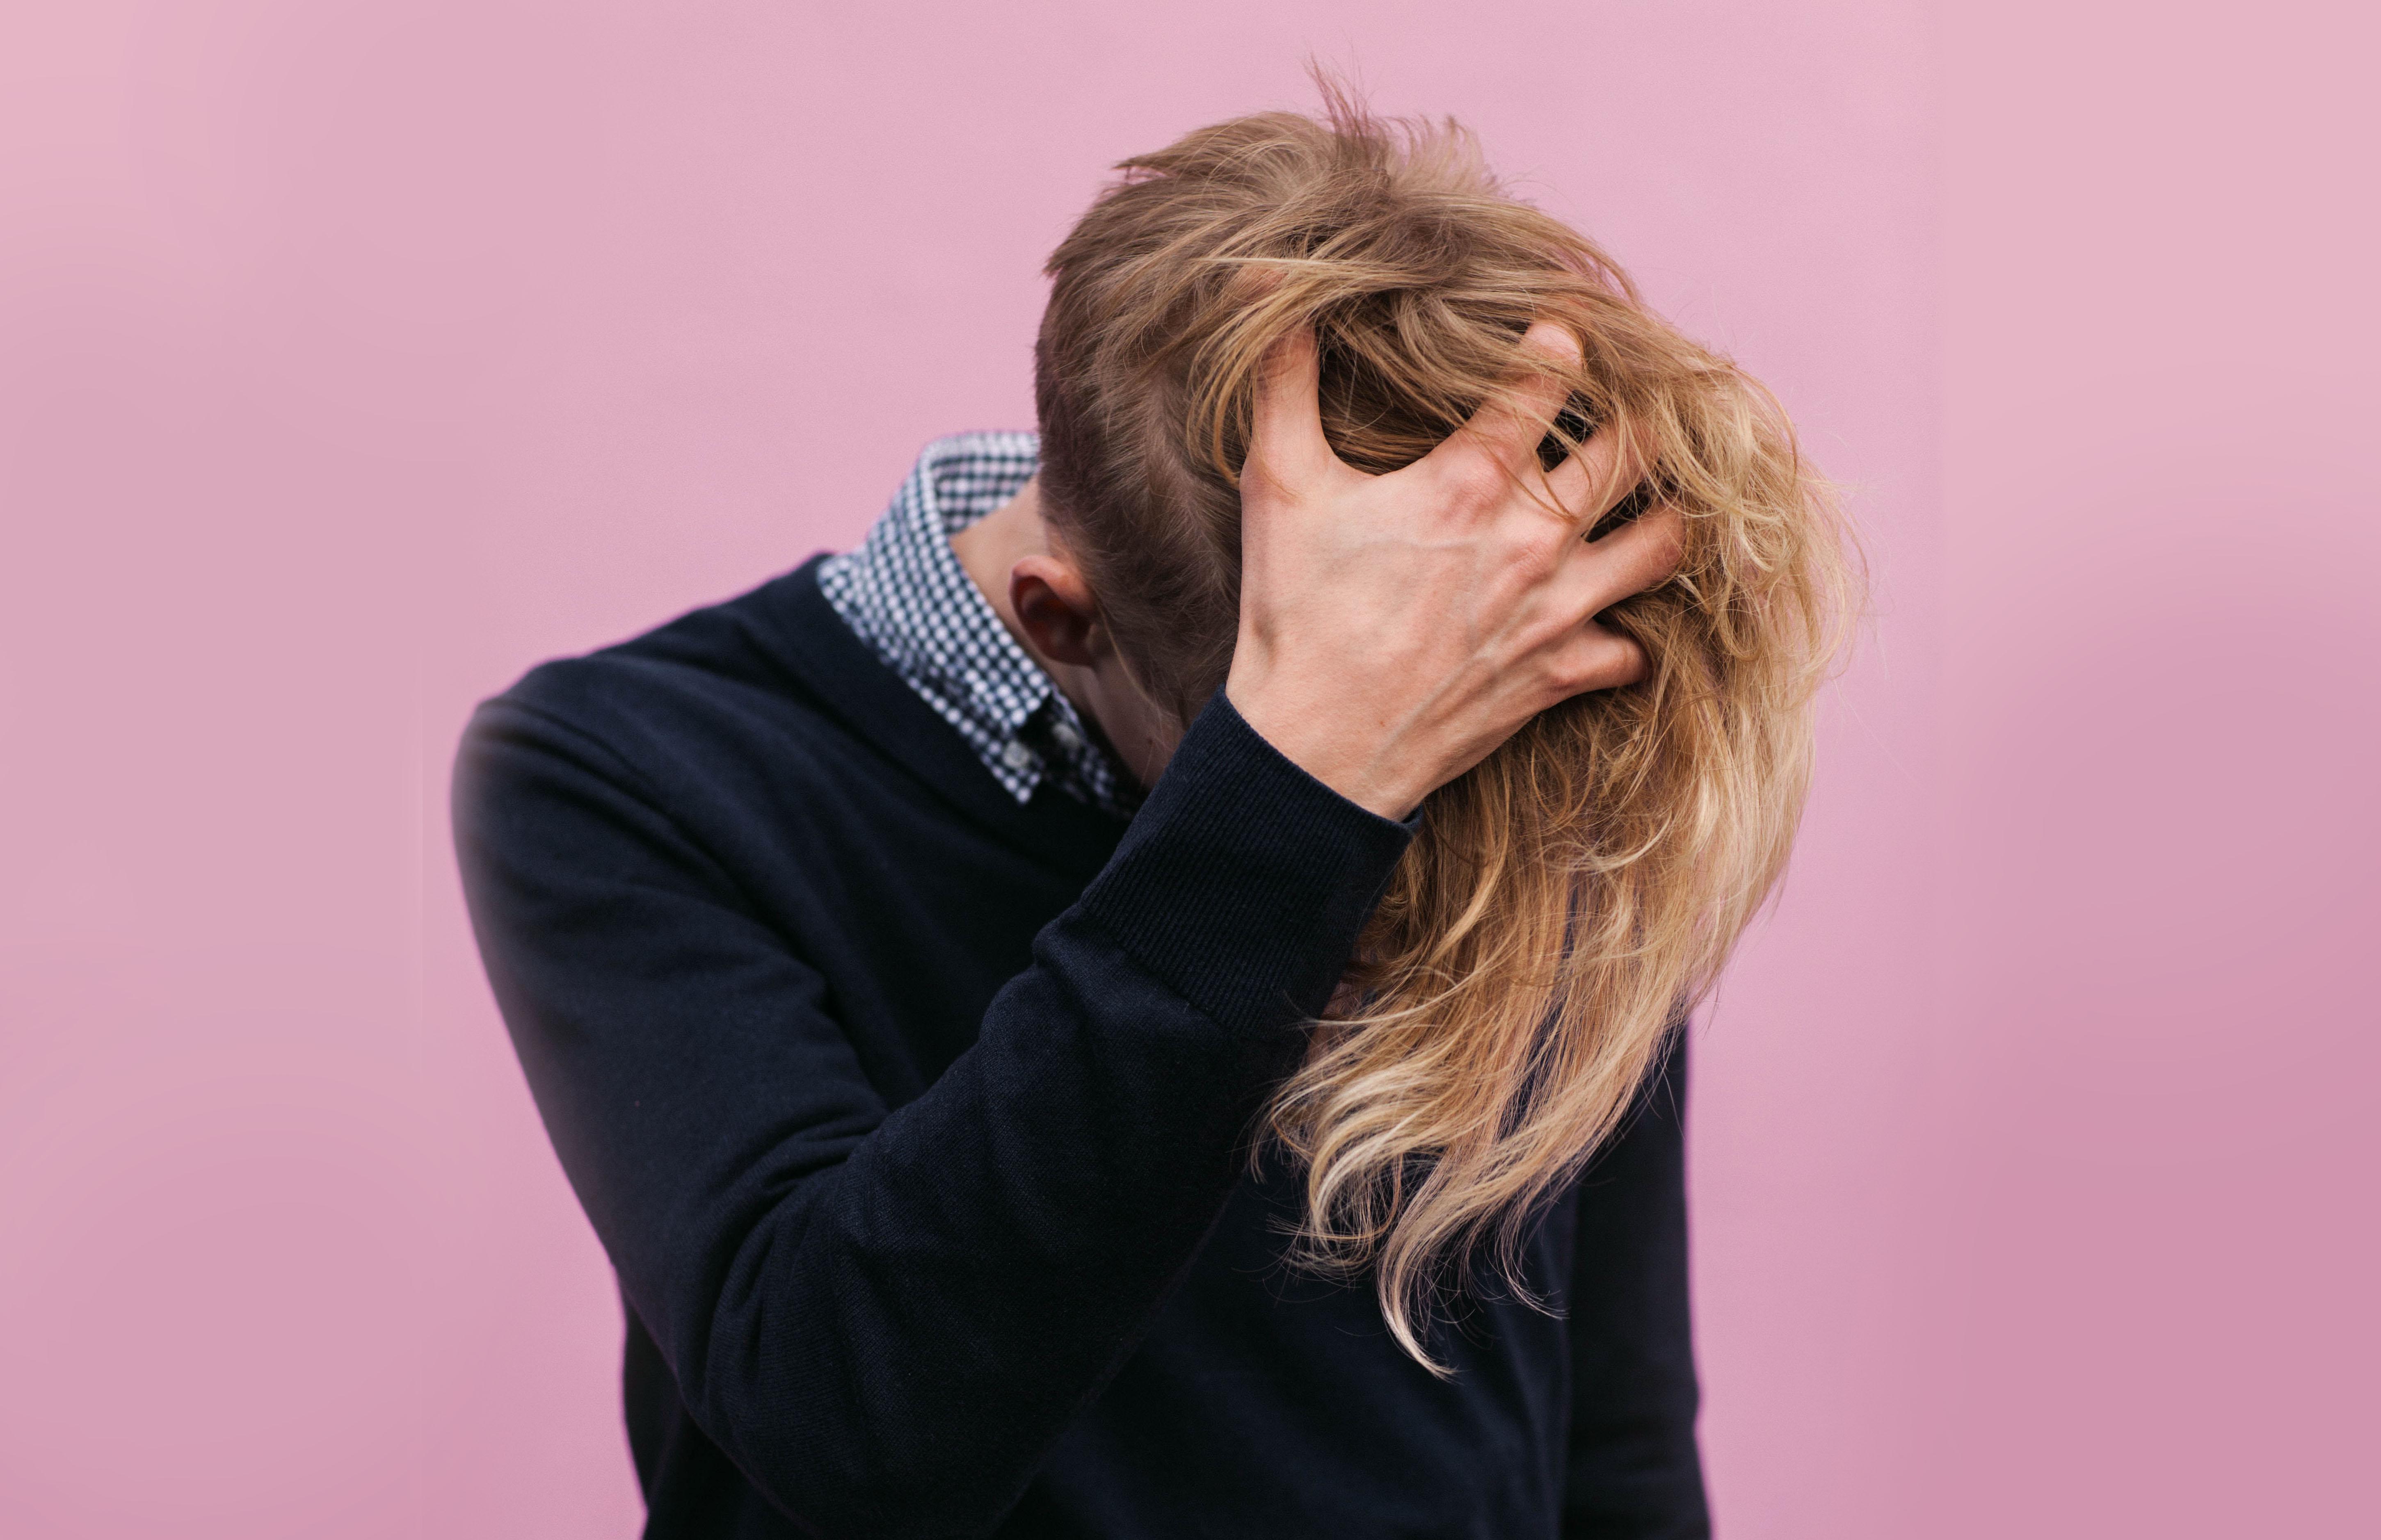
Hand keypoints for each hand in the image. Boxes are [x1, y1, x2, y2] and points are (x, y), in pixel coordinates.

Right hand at [1224, 322, 1685, 820]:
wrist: (1314, 749)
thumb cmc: (1294, 615)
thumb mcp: (1278, 485)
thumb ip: (1283, 378)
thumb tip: (1271, 284)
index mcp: (1471, 481)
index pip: (1550, 377)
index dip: (1562, 342)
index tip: (1560, 332)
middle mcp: (1533, 539)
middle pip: (1635, 449)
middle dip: (1637, 418)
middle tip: (1622, 407)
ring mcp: (1557, 610)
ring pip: (1663, 543)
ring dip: (1662, 516)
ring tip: (1644, 499)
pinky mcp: (1561, 674)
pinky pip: (1633, 649)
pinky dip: (1628, 634)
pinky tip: (1607, 619)